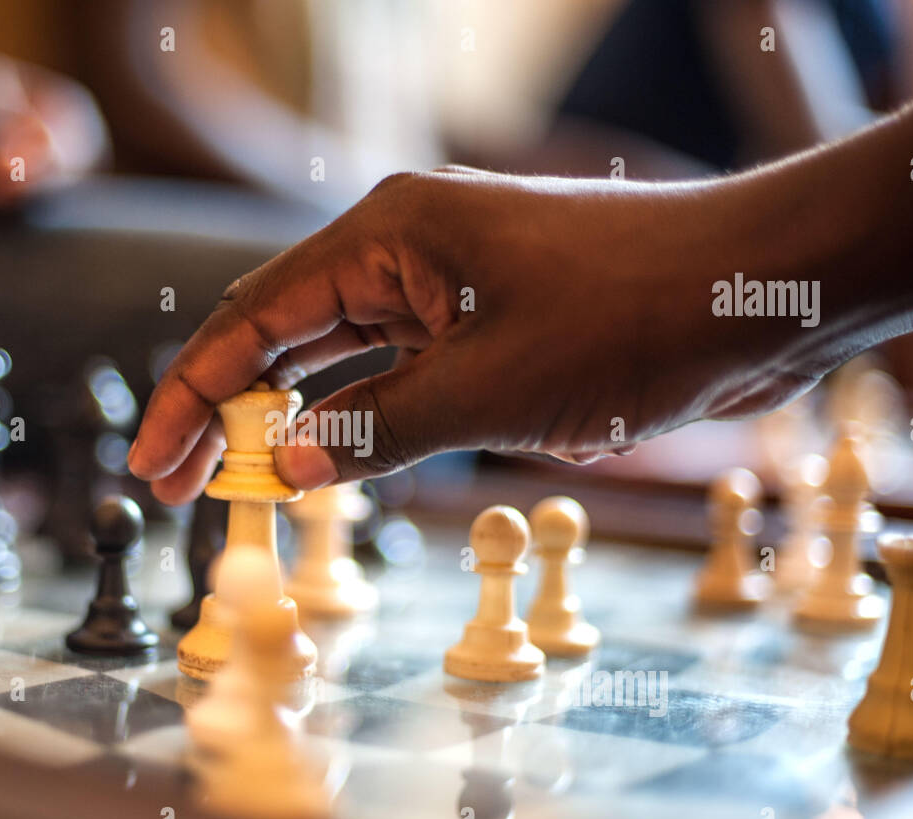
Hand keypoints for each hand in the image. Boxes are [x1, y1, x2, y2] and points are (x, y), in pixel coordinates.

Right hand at [129, 165, 825, 505]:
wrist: (758, 291)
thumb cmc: (634, 315)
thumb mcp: (490, 387)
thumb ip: (377, 429)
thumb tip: (285, 467)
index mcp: (386, 236)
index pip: (252, 319)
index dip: (191, 396)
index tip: (154, 465)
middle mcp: (402, 252)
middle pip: (281, 336)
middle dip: (226, 411)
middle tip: (180, 488)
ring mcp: (443, 288)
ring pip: (337, 359)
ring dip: (290, 420)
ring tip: (237, 485)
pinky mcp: (483, 324)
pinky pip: (396, 375)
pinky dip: (358, 419)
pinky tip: (329, 461)